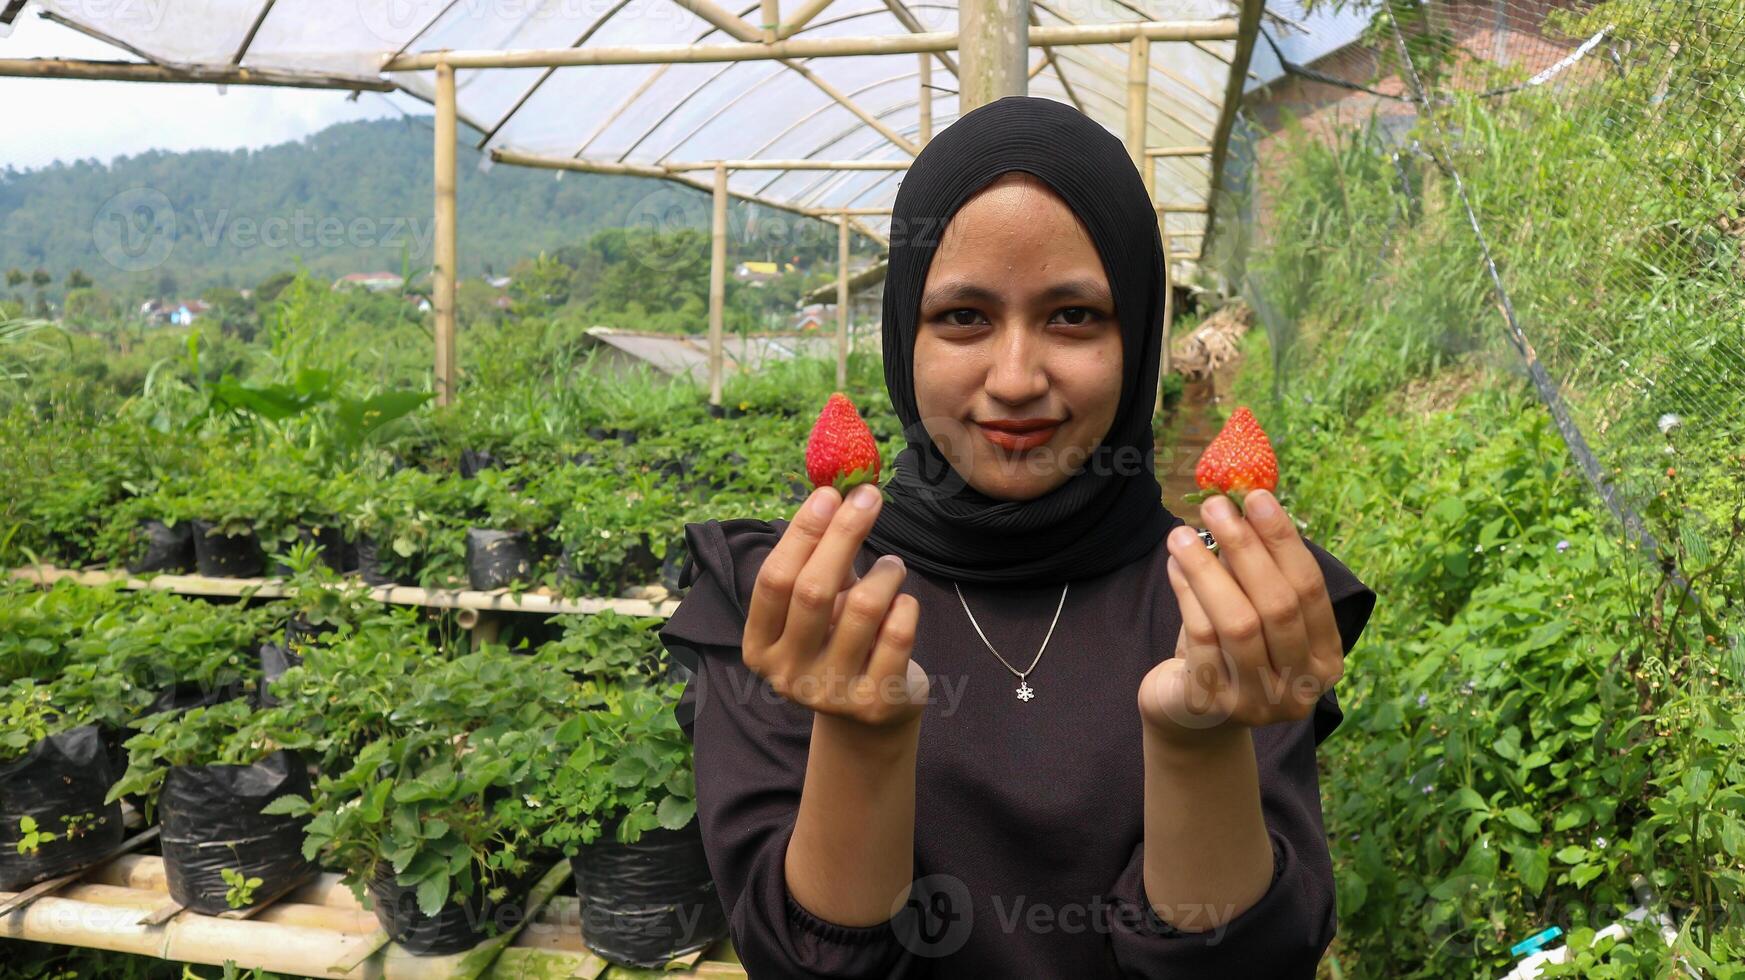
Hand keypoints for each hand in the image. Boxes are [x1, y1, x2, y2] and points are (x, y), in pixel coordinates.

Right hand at [743, 483, 929, 729]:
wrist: (867, 716)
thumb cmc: (837, 642)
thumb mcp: (817, 608)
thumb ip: (818, 561)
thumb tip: (836, 490)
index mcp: (759, 646)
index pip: (774, 579)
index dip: (802, 532)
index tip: (829, 493)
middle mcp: (787, 674)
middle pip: (813, 590)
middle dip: (844, 534)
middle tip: (868, 496)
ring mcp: (831, 693)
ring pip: (864, 608)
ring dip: (886, 573)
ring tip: (893, 567)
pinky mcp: (875, 702)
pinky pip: (899, 633)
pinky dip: (906, 605)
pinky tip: (903, 605)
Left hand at [1138, 489, 1343, 749]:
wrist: (1192, 716)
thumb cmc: (1231, 651)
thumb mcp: (1256, 613)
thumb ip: (1260, 571)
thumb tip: (1244, 502)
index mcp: (1325, 660)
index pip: (1310, 591)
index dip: (1284, 542)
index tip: (1257, 498)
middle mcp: (1299, 688)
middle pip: (1277, 607)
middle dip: (1245, 549)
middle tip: (1215, 507)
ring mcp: (1258, 703)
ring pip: (1238, 624)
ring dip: (1207, 570)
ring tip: (1181, 534)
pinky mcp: (1212, 706)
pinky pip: (1200, 639)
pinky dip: (1186, 595)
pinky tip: (1174, 566)